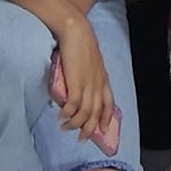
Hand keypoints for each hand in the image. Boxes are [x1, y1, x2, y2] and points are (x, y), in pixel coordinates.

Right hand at [52, 16, 114, 141]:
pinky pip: (73, 105)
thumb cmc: (81, 45)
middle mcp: (98, 84)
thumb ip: (86, 77)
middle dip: (89, 129)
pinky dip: (67, 114)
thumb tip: (75, 90)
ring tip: (65, 128)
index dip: (105, 119)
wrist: (77, 31)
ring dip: (75, 124)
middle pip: (97, 113)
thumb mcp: (90, 64)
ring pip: (85, 112)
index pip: (109, 104)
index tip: (102, 130)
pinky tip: (61, 117)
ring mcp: (88, 84)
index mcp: (103, 80)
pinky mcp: (76, 82)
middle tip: (80, 139)